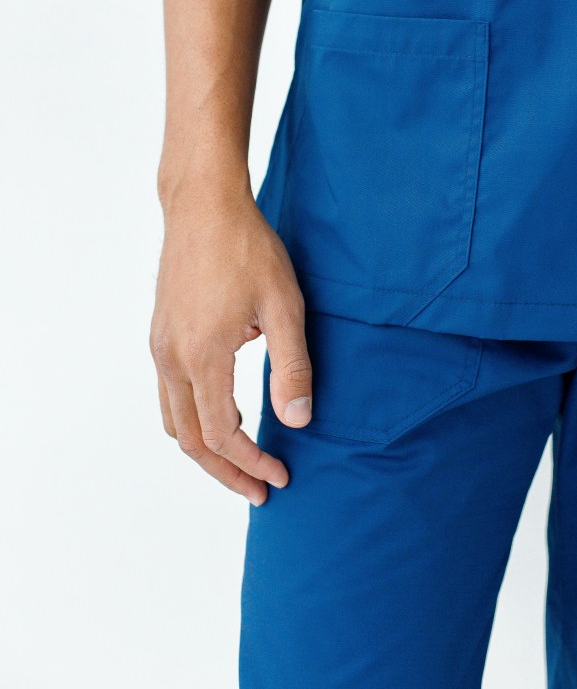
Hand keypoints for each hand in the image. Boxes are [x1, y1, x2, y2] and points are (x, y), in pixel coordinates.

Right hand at [149, 190, 311, 505]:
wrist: (203, 206)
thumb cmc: (248, 248)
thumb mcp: (284, 305)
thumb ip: (291, 367)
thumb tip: (297, 423)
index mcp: (203, 356)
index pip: (223, 435)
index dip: (252, 464)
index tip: (281, 477)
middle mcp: (171, 358)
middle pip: (190, 441)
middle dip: (226, 472)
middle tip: (260, 491)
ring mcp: (160, 346)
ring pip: (174, 421)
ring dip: (206, 450)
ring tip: (242, 463)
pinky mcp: (160, 334)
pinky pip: (169, 396)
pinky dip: (193, 421)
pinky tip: (223, 416)